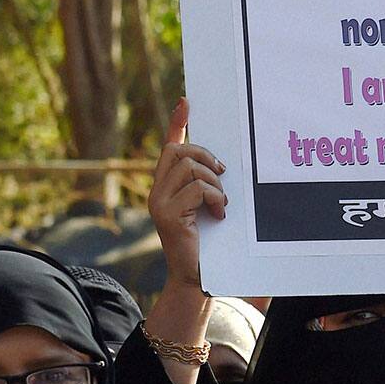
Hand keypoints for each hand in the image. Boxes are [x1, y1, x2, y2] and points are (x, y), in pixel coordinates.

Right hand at [145, 97, 223, 383]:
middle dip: (205, 155)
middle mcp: (157, 192)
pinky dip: (213, 198)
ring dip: (213, 182)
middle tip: (222, 177)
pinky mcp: (166, 214)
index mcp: (168, 188)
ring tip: (220, 204)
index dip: (178, 122)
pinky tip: (218, 215)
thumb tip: (226, 168)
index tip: (187, 101)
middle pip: (179, 150)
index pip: (170, 147)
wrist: (198, 282)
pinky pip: (196, 188)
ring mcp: (158, 203)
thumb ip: (213, 190)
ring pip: (189, 166)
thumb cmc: (212, 249)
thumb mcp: (213, 211)